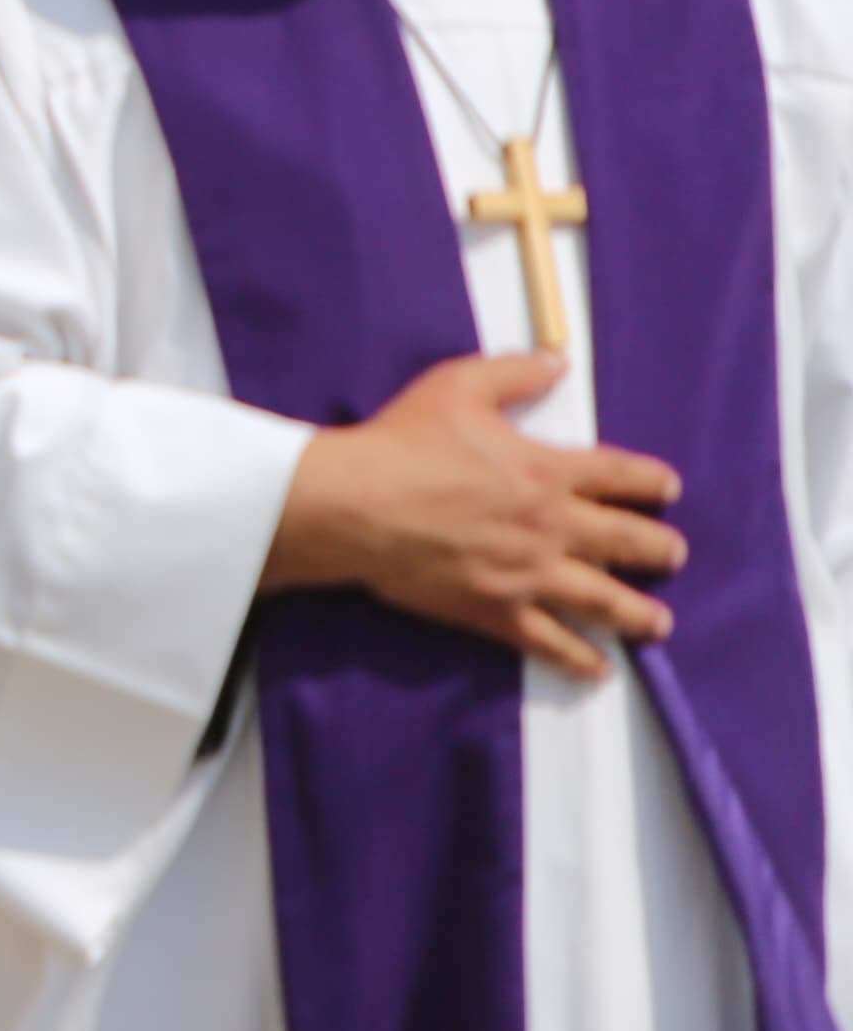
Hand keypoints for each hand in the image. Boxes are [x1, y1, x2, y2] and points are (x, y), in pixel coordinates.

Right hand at [266, 350, 685, 679]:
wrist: (356, 504)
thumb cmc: (403, 441)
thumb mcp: (457, 385)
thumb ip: (514, 373)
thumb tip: (559, 362)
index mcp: (546, 471)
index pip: (621, 476)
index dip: (651, 482)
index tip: (667, 489)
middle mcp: (552, 526)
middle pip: (628, 542)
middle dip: (660, 551)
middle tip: (673, 556)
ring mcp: (529, 574)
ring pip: (605, 601)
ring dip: (639, 614)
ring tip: (658, 623)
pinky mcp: (497, 610)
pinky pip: (551, 642)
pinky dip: (580, 658)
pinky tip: (598, 668)